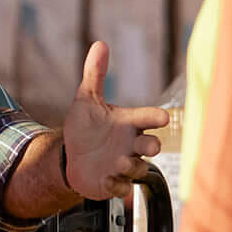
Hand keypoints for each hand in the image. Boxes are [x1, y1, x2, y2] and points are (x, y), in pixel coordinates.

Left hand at [64, 41, 172, 201]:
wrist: (70, 156)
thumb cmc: (85, 127)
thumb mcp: (86, 100)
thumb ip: (95, 75)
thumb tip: (100, 44)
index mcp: (129, 123)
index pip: (149, 118)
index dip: (155, 117)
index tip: (161, 117)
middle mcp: (132, 145)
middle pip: (152, 146)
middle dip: (152, 146)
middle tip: (149, 146)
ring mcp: (125, 165)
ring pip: (139, 168)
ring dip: (131, 166)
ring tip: (118, 162)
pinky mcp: (114, 184)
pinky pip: (122, 188)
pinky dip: (116, 185)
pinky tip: (106, 180)